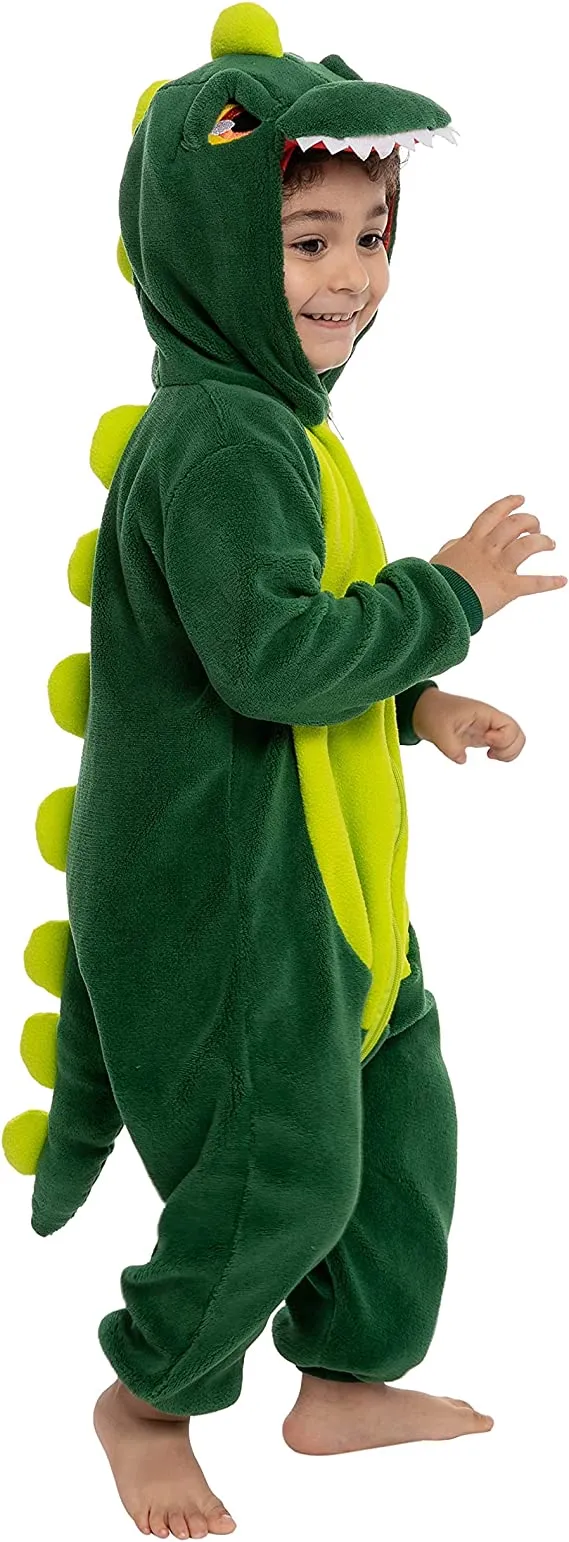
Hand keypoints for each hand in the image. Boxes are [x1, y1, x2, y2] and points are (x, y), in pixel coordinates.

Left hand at [411, 687, 525, 763]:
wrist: (425, 710)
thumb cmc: (433, 714)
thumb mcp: (438, 732)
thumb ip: (451, 748)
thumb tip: (463, 760)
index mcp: (484, 713)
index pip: (509, 726)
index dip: (503, 738)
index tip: (486, 740)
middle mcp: (490, 720)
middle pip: (517, 734)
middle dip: (510, 749)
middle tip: (492, 754)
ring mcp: (488, 728)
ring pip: (514, 740)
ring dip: (508, 752)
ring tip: (492, 756)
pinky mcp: (483, 736)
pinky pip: (503, 745)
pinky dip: (502, 753)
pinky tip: (489, 755)